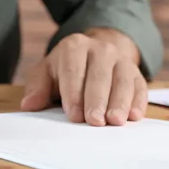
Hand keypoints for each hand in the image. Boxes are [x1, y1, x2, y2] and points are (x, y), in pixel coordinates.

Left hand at [20, 30, 146, 125]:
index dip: (74, 94)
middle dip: (97, 100)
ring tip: (116, 121)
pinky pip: (140, 86)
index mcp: (74, 46)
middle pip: (100, 75)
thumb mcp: (48, 72)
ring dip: (120, 102)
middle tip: (95, 121)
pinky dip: (138, 101)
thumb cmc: (67, 68)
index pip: (73, 70)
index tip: (74, 115)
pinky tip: (134, 115)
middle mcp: (100, 49)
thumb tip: (29, 105)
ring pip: (123, 80)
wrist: (96, 52)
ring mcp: (121, 60)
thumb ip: (38, 87)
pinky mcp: (136, 72)